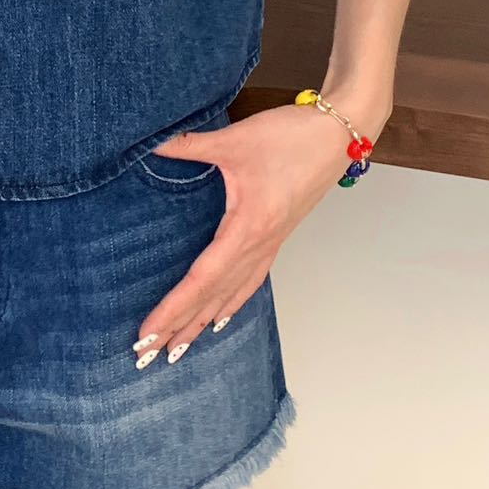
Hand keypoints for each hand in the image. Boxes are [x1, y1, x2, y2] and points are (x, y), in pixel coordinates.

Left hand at [132, 101, 364, 364]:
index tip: (147, 333)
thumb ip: (189, 145)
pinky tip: (220, 318)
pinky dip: (232, 304)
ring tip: (178, 349)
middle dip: (180, 328)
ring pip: (232, 295)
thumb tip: (150, 144)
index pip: (201, 280)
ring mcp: (271, 244)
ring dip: (203, 323)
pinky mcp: (277, 236)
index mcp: (247, 228)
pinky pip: (251, 281)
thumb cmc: (293, 137)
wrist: (341, 133)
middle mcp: (260, 245)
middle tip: (147, 356)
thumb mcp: (235, 139)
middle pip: (213, 298)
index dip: (172, 309)